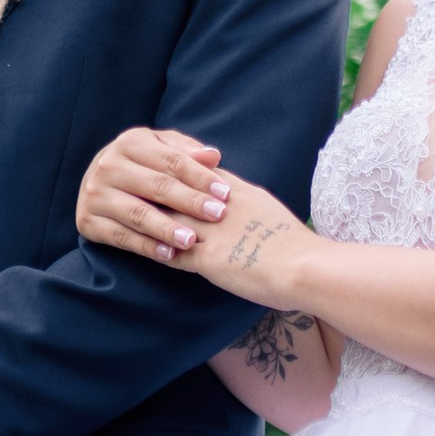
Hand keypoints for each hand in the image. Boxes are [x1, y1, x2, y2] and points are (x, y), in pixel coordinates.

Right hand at [77, 126, 227, 261]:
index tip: (225, 193)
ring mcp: (95, 195)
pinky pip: (122, 237)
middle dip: (190, 201)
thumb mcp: (161, 148)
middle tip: (217, 215)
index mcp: (130, 142)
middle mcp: (108, 166)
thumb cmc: (141, 163)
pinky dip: (147, 247)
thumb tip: (213, 156)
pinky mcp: (87, 221)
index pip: (172, 161)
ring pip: (138, 214)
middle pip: (156, 186)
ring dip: (167, 228)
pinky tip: (170, 254)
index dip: (200, 177)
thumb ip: (187, 152)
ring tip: (192, 240)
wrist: (97, 181)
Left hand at [79, 140, 310, 307]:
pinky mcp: (209, 260)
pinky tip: (141, 248)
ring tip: (128, 216)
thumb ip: (247, 202)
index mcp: (239, 193)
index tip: (159, 168)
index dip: (178, 172)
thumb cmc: (296, 244)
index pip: (200, 175)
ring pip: (170, 220)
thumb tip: (232, 198)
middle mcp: (221, 207)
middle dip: (154, 189)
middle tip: (131, 185)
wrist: (306, 267)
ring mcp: (213, 233)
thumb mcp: (269, 210)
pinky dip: (156, 249)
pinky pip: (174, 253)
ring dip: (148, 218)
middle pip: (178, 192)